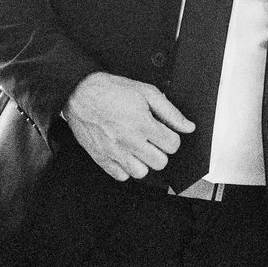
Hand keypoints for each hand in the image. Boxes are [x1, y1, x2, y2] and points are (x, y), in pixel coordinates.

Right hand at [62, 72, 193, 181]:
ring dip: (143, 162)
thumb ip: (170, 111)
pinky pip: (122, 176)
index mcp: (142, 123)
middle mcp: (129, 140)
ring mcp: (114, 152)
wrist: (79, 93)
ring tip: (137, 148)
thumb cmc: (110, 90)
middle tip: (151, 140)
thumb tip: (187, 126)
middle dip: (160, 151)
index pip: (173, 145)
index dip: (171, 138)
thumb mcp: (145, 92)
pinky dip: (125, 169)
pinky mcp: (101, 158)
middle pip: (160, 162)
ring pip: (142, 173)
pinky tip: (124, 154)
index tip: (163, 133)